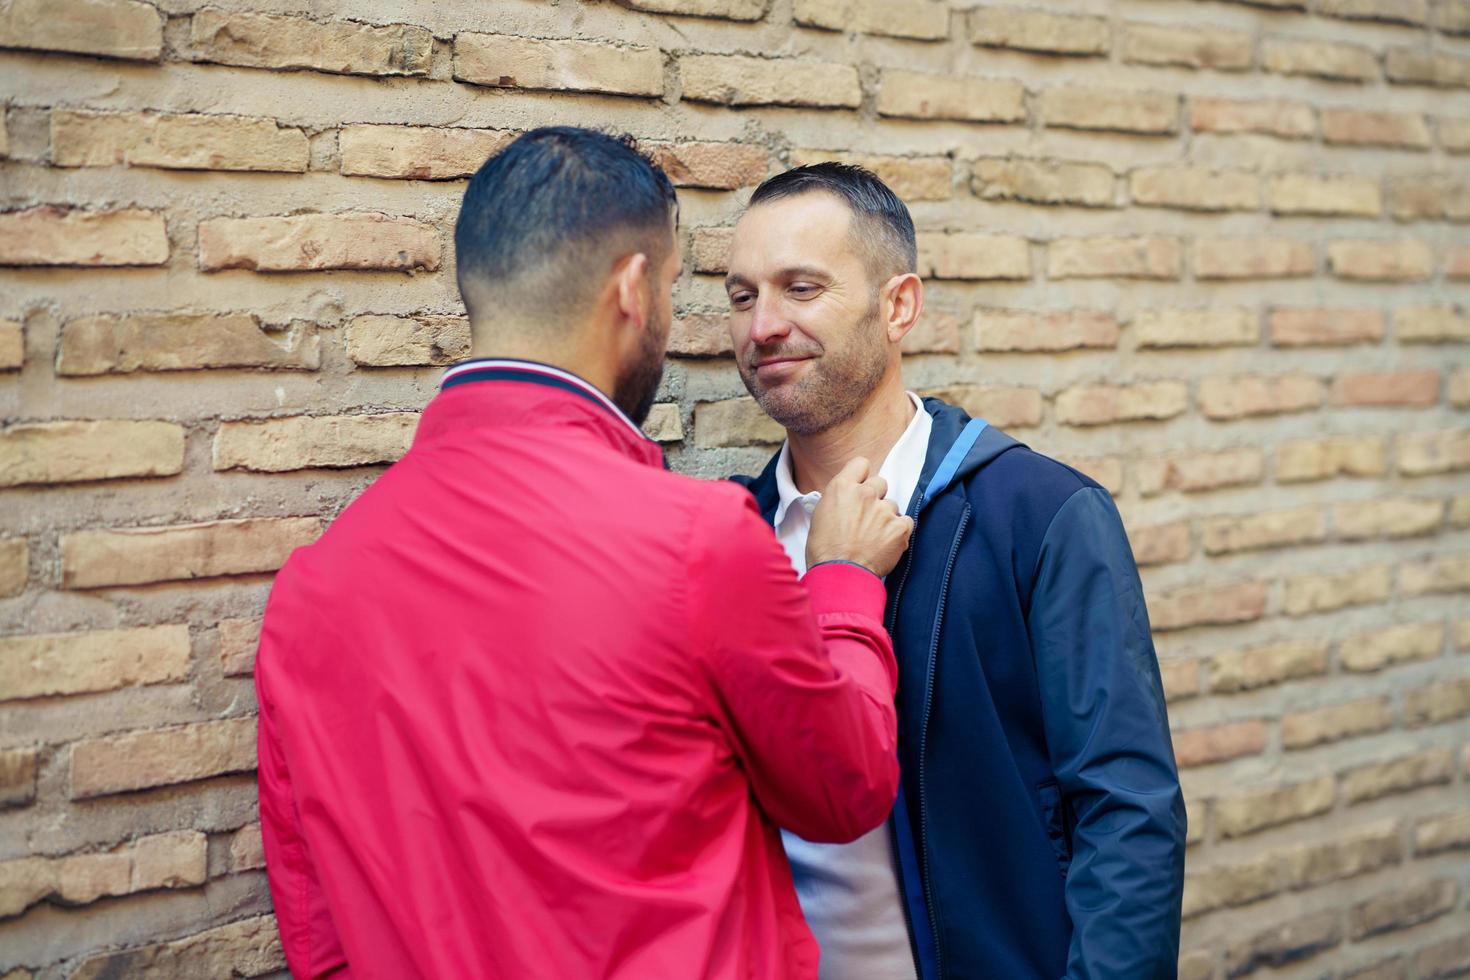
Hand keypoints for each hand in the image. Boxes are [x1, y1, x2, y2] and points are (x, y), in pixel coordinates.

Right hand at [805, 457, 913, 576]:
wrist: (840, 576)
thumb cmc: (824, 550)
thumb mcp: (820, 515)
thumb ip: (839, 499)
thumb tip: (848, 497)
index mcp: (842, 487)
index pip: (861, 464)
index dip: (862, 477)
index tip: (860, 488)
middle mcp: (865, 493)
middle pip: (880, 482)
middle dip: (875, 497)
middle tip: (866, 517)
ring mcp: (884, 510)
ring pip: (892, 505)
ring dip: (886, 517)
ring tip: (873, 537)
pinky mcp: (900, 527)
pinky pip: (905, 521)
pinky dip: (898, 531)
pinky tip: (885, 543)